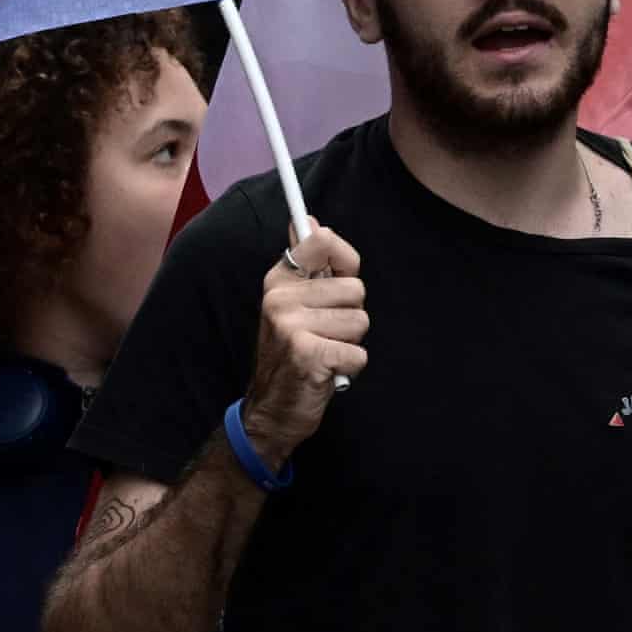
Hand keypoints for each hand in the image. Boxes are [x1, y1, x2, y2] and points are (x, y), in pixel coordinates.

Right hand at [242, 223, 364, 469]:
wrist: (271, 411)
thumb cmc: (291, 355)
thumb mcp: (291, 304)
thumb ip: (305, 263)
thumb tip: (308, 219)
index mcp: (278, 280)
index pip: (323, 241)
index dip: (344, 261)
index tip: (335, 278)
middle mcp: (280, 298)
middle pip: (355, 290)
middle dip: (350, 318)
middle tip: (324, 335)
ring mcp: (291, 326)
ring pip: (360, 322)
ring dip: (350, 345)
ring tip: (324, 353)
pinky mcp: (307, 355)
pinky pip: (358, 354)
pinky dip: (349, 369)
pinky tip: (325, 373)